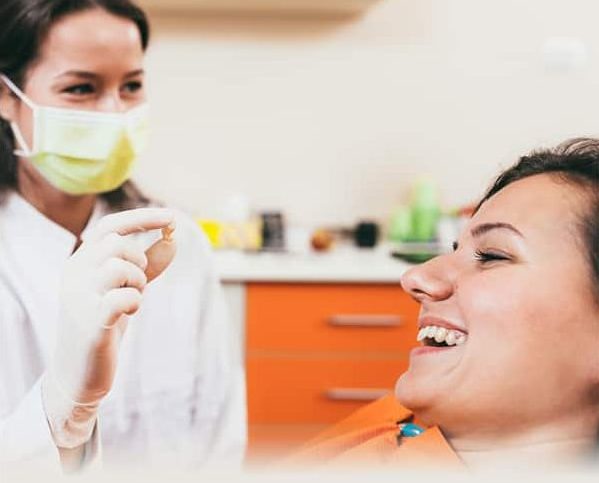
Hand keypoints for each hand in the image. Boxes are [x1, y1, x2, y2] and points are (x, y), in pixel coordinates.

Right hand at [42, 208, 176, 448]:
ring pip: (118, 266)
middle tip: (139, 284)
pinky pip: (122, 297)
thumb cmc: (105, 323)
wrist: (79, 372)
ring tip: (133, 299)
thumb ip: (148, 263)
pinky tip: (130, 312)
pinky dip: (134, 301)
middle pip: (117, 244)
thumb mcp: (126, 287)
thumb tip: (173, 237)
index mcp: (80, 261)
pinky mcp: (89, 322)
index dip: (142, 218)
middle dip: (139, 261)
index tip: (173, 217)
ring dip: (137, 282)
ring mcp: (78, 297)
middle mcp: (73, 273)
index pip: (109, 226)